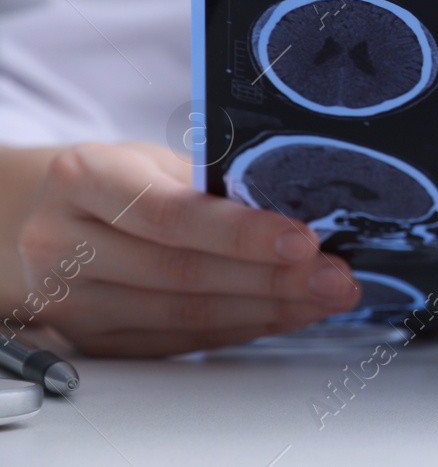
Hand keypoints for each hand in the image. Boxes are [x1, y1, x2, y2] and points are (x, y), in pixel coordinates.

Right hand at [14, 142, 359, 356]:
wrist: (38, 217)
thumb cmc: (113, 178)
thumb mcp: (152, 158)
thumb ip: (214, 179)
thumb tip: (305, 201)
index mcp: (84, 177)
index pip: (172, 213)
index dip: (244, 233)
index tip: (307, 241)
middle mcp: (63, 241)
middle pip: (184, 273)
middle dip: (275, 279)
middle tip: (337, 277)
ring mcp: (71, 298)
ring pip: (185, 316)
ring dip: (268, 310)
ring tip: (324, 298)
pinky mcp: (90, 339)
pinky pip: (178, 341)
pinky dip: (240, 329)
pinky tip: (285, 315)